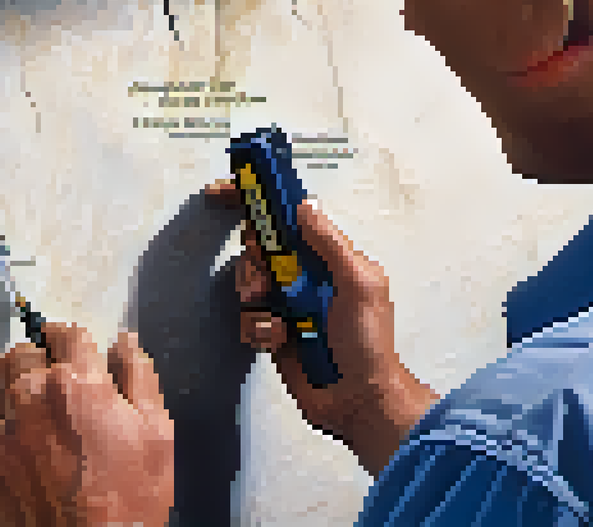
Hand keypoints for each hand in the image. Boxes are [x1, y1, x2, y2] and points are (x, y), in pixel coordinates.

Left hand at [0, 323, 174, 526]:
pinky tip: (24, 471)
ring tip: (37, 431)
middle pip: (19, 356)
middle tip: (56, 390)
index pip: (62, 333)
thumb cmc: (131, 501)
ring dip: (11, 403)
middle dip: (37, 363)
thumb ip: (138, 378)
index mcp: (71, 383)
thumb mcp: (157, 435)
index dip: (71, 341)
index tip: (75, 353)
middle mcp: (25, 400)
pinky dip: (0, 453)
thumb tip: (124, 342)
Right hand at [205, 179, 438, 475]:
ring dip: (255, 296)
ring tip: (273, 314)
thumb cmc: (367, 342)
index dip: (259, 205)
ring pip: (248, 283)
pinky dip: (259, 328)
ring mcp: (287, 306)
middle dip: (254, 263)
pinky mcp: (272, 334)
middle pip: (259, 250)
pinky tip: (279, 339)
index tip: (225, 193)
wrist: (357, 400)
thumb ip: (330, 244)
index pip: (290, 221)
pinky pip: (249, 319)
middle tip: (266, 282)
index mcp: (329, 260)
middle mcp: (305, 278)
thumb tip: (305, 205)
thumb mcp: (358, 284)